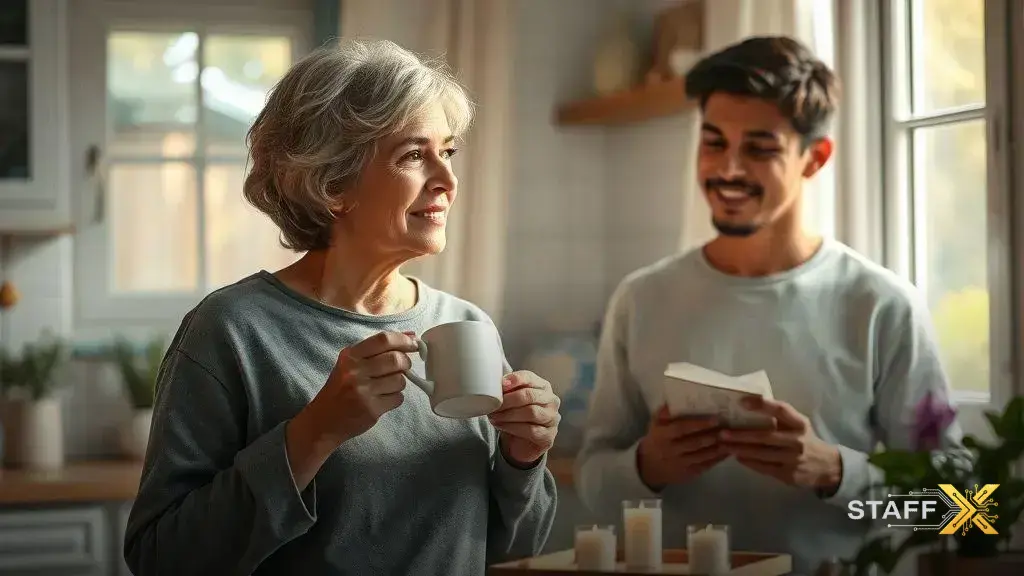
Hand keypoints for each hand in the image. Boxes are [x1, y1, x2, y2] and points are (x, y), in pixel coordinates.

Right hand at [286, 331, 418, 488]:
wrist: (323, 422)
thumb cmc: (340, 389)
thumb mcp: (351, 364)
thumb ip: (378, 349)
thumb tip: (411, 335)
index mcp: (350, 356)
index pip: (383, 340)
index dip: (404, 339)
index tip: (414, 343)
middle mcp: (355, 371)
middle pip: (396, 359)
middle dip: (406, 363)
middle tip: (403, 367)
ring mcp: (363, 391)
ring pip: (400, 380)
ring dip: (399, 383)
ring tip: (387, 386)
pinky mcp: (371, 409)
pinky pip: (398, 398)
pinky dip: (395, 398)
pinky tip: (383, 399)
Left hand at [488, 371, 559, 466]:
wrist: (521, 443)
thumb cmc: (517, 417)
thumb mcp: (512, 400)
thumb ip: (506, 389)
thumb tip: (492, 381)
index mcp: (542, 386)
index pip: (530, 377)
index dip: (515, 379)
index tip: (501, 385)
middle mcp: (551, 401)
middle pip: (530, 395)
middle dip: (508, 400)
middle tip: (493, 405)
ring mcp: (552, 419)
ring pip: (531, 412)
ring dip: (509, 414)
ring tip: (494, 417)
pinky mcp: (548, 436)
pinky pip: (531, 430)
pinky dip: (512, 427)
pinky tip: (501, 426)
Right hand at [637, 405, 727, 489]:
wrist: (649, 467)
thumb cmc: (656, 440)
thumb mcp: (655, 425)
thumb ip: (663, 413)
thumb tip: (672, 400)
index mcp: (662, 436)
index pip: (681, 428)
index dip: (698, 424)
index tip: (715, 419)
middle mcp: (671, 451)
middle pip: (694, 443)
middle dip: (712, 436)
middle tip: (728, 428)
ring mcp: (680, 465)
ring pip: (702, 456)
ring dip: (718, 448)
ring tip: (731, 439)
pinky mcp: (688, 474)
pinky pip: (705, 466)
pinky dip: (717, 459)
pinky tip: (727, 452)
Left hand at [720, 396, 841, 492]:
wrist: (826, 466)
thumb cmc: (804, 439)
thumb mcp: (798, 425)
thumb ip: (779, 417)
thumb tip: (748, 403)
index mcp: (800, 423)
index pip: (781, 410)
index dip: (762, 405)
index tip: (742, 401)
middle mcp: (797, 441)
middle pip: (765, 436)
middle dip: (741, 434)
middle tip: (722, 432)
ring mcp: (793, 459)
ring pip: (761, 454)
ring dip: (740, 449)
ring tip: (724, 445)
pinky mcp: (788, 475)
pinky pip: (764, 467)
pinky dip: (748, 462)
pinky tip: (737, 456)